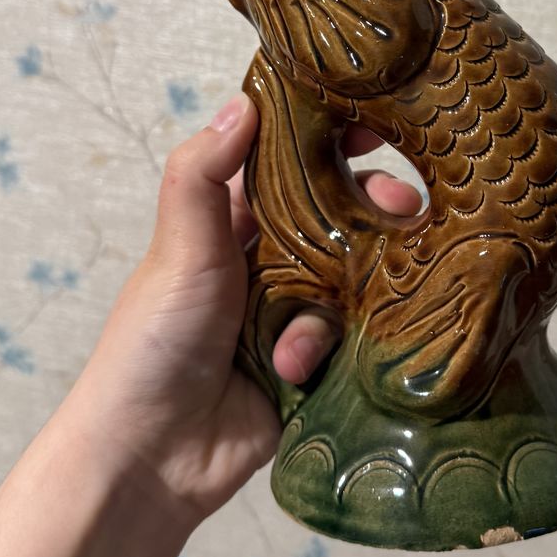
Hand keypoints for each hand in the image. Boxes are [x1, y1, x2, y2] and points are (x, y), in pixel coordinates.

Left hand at [64, 93, 420, 530]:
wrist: (151, 456)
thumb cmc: (152, 341)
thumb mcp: (179, 247)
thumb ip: (204, 174)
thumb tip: (243, 100)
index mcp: (234, 223)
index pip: (293, 164)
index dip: (333, 142)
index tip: (376, 126)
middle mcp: (270, 262)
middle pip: (342, 217)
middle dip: (374, 211)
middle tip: (405, 207)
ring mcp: (296, 314)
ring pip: (356, 278)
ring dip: (347, 292)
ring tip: (337, 308)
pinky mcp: (315, 365)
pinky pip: (351, 338)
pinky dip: (325, 348)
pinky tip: (295, 365)